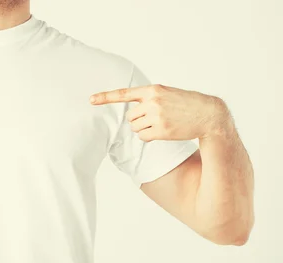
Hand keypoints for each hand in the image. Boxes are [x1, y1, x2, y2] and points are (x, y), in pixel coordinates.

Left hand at [89, 84, 229, 141]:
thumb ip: (148, 99)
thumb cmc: (185, 103)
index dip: (106, 97)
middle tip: (155, 118)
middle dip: (139, 120)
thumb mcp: (167, 93)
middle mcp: (153, 102)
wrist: (207, 113)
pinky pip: (143, 137)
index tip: (91, 99)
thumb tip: (131, 115)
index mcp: (153, 90)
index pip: (125, 93)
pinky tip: (163, 132)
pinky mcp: (161, 130)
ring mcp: (157, 116)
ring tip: (161, 124)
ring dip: (144, 129)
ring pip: (135, 128)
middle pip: (130, 117)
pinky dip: (149, 137)